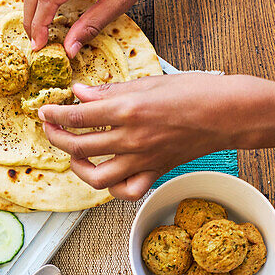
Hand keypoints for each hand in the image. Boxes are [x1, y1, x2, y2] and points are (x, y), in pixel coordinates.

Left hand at [40, 73, 267, 199]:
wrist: (228, 113)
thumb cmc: (194, 91)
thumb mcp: (148, 82)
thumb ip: (110, 92)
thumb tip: (80, 93)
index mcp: (127, 110)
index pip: (77, 116)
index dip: (55, 114)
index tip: (46, 112)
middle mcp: (131, 139)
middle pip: (78, 147)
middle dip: (56, 138)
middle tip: (51, 128)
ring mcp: (142, 160)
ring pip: (96, 177)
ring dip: (77, 168)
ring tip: (73, 155)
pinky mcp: (154, 172)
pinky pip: (126, 192)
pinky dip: (112, 189)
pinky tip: (107, 174)